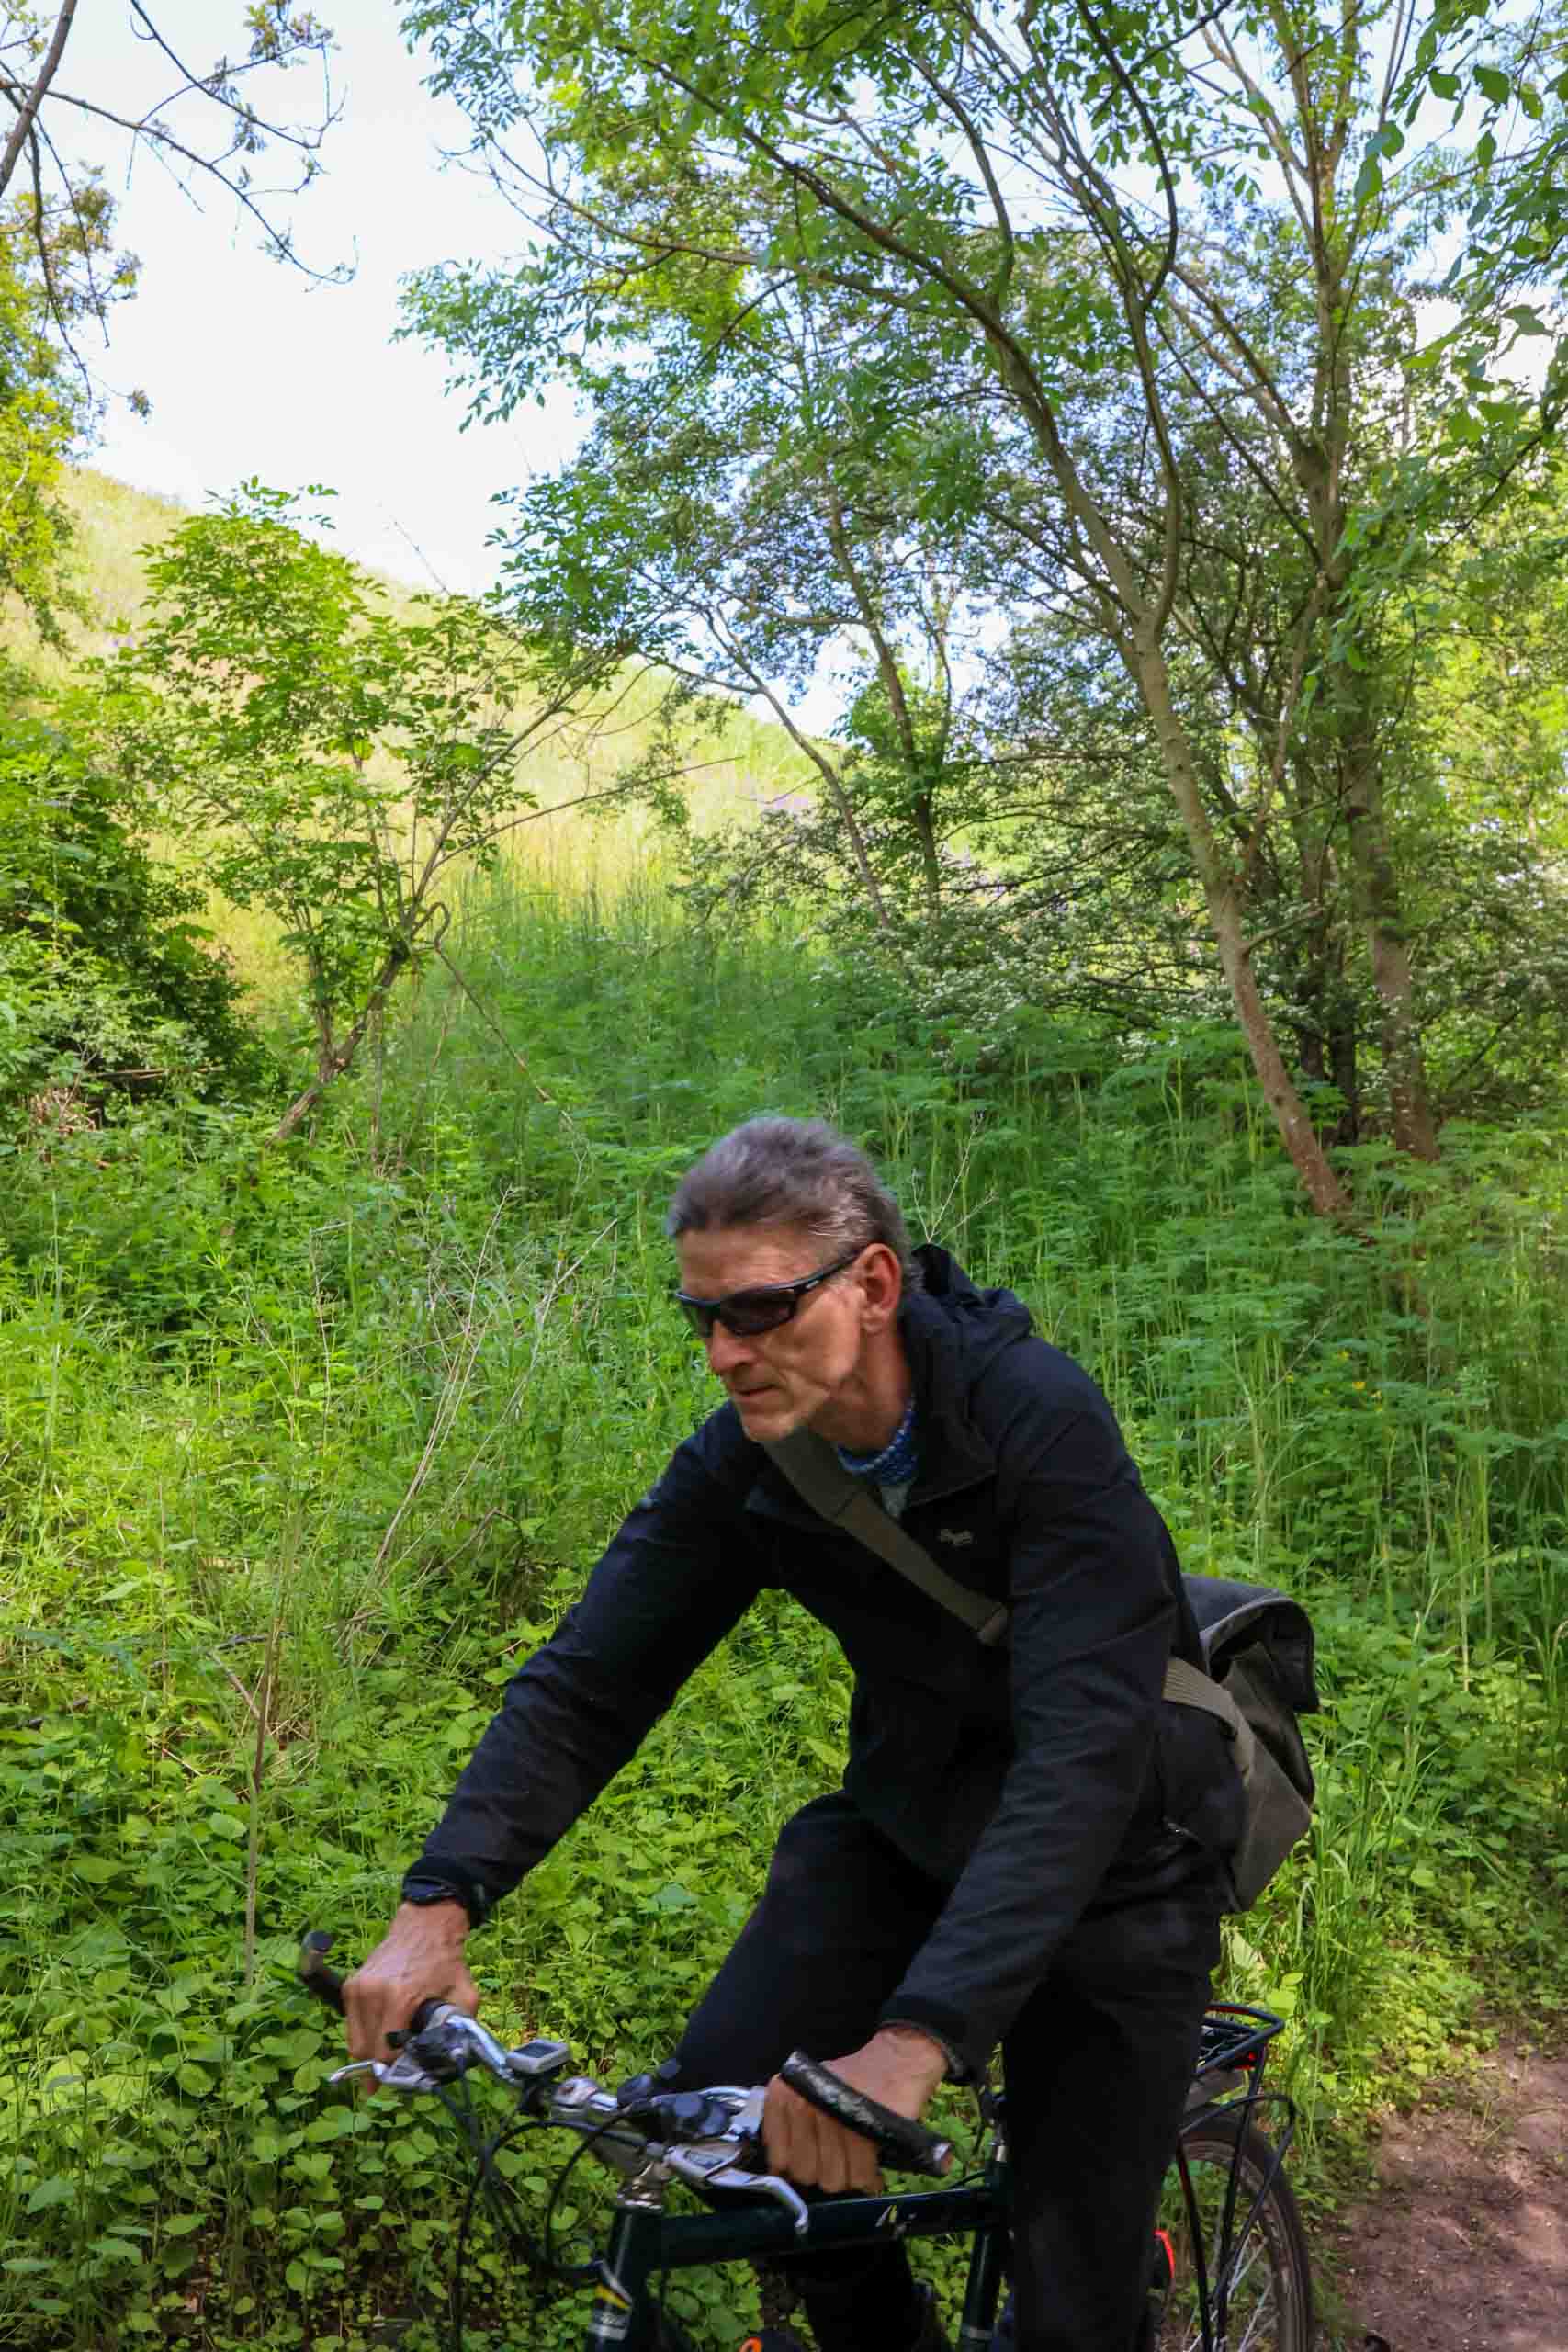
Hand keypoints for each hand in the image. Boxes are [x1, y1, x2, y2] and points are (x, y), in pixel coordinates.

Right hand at [343, 1902, 478, 2068]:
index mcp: (399, 1998)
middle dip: (380, 2066)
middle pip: (365, 2051)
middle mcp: (371, 1993)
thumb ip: (460, 2029)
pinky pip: (351, 2024)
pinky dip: (364, 2033)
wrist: (425, 1925)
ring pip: (354, 2041)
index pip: (384, 2053)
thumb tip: (454, 2059)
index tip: (405, 2076)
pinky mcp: (350, 1985)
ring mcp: (357, 1989)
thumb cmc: (444, 1960)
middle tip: (396, 2071)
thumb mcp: (464, 1994)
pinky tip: (382, 2030)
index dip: (394, 2071)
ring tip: (389, 2052)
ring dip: (370, 2052)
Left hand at [761, 2026, 946, 2194]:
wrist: (895, 2059)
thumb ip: (791, 2127)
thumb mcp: (809, 2091)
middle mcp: (802, 2105)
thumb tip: (783, 2171)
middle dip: (824, 2174)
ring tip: (858, 2166)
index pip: (779, 2159)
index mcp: (784, 2096)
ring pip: (832, 2179)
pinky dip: (868, 2179)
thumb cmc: (850, 2079)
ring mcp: (831, 2117)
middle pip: (805, 2173)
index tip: (815, 2163)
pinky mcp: (862, 2129)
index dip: (798, 2167)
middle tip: (840, 2164)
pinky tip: (873, 2170)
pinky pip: (859, 2175)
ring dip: (848, 2179)